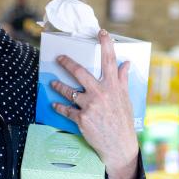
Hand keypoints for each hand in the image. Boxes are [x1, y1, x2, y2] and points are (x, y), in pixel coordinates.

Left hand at [51, 30, 138, 178]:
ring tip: (53, 83)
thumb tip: (126, 64)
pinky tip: (54, 105)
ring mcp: (90, 106)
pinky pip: (65, 109)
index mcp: (113, 87)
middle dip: (67, 63)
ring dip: (58, 86)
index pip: (110, 61)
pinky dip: (58, 107)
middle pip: (80, 72)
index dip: (106, 44)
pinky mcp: (81, 119)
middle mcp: (101, 93)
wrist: (120, 146)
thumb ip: (122, 80)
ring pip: (68, 91)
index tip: (102, 32)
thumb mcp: (126, 99)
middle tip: (59, 58)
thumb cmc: (123, 122)